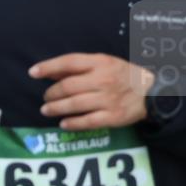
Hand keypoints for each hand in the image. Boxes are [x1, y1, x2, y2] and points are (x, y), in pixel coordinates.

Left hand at [31, 53, 153, 129]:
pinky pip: (87, 121)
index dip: (48, 67)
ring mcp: (108, 99)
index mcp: (100, 63)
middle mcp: (103, 80)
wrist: (152, 92)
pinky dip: (72, 123)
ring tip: (46, 110)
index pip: (69, 62)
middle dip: (51, 93)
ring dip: (55, 108)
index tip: (33, 73)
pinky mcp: (113, 116)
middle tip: (45, 98)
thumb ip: (78, 66)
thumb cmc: (121, 75)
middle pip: (68, 86)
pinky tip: (63, 123)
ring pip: (74, 104)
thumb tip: (49, 72)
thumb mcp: (103, 63)